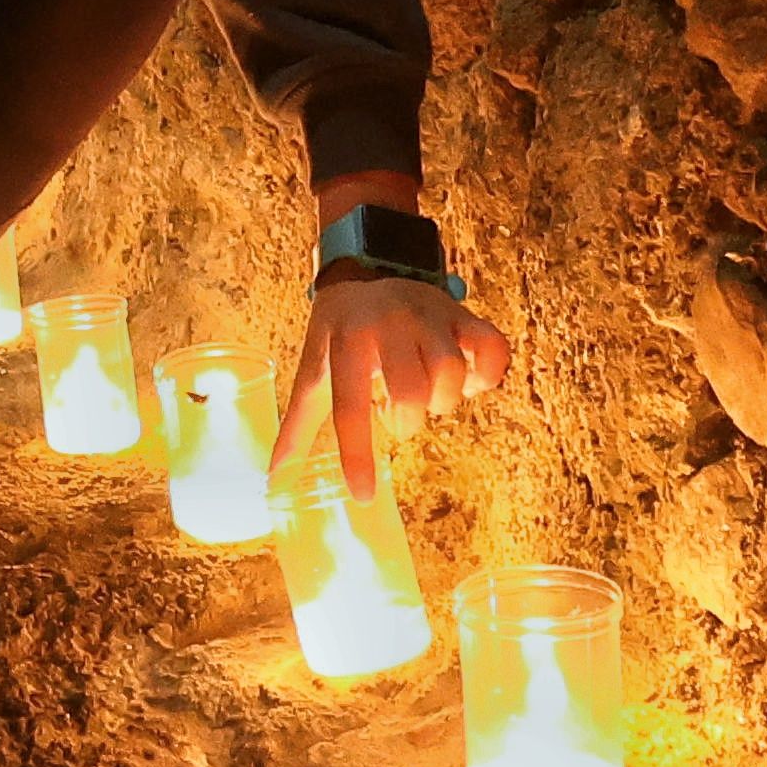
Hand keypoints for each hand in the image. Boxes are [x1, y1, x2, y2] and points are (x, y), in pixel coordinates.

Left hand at [284, 272, 513, 503]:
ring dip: (442, 401)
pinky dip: (486, 375)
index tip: (363, 496)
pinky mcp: (463, 314)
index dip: (357, 456)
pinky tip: (467, 381)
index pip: (350, 407)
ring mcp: (431, 315)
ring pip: (451, 373)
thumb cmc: (337, 333)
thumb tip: (274, 482)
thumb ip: (297, 428)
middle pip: (411, 392)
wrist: (366, 270)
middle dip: (406, 421)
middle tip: (395, 414)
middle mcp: (390, 324)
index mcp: (347, 342)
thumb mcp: (314, 371)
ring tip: (427, 396)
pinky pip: (492, 349)